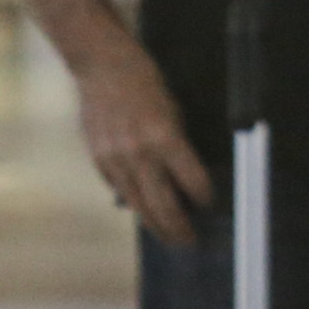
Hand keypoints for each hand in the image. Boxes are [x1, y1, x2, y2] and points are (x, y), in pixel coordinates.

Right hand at [73, 43, 213, 246]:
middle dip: (179, 228)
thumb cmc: (146, 83)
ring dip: (156, 225)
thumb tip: (186, 179)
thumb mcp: (174, 111)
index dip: (204, 198)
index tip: (210, 206)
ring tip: (169, 237)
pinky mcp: (98, 158)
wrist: (103, 66)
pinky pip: (119, 189)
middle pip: (163, 204)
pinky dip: (133, 202)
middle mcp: (139, 153)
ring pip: (139, 204)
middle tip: (190, 242)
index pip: (192, 181)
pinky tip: (144, 212)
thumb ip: (177, 146)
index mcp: (165, 138)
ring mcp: (115, 158)